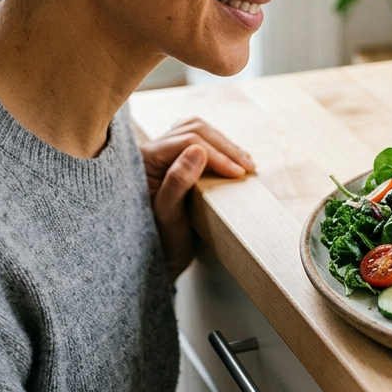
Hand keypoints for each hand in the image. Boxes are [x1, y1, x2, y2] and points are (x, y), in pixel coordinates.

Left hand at [140, 118, 254, 279]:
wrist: (154, 261)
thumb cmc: (158, 242)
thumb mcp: (168, 216)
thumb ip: (177, 182)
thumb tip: (198, 150)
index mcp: (144, 160)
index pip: (187, 141)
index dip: (217, 154)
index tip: (238, 173)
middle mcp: (151, 152)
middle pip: (193, 130)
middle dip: (224, 146)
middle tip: (247, 167)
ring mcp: (162, 155)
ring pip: (196, 132)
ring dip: (223, 145)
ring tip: (244, 163)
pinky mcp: (173, 163)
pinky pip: (196, 143)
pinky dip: (218, 149)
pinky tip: (233, 162)